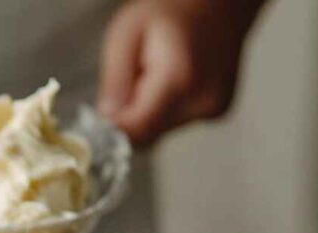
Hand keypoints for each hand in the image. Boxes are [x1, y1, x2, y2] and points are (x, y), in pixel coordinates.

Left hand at [97, 0, 263, 146]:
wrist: (218, 1)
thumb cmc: (169, 11)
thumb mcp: (126, 34)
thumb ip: (115, 80)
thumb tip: (107, 118)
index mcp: (179, 81)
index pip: (137, 132)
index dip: (113, 130)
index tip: (99, 117)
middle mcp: (202, 101)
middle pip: (147, 135)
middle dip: (131, 115)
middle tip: (135, 78)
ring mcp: (214, 109)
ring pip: (160, 131)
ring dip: (148, 110)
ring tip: (157, 73)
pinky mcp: (218, 112)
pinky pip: (176, 122)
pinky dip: (166, 107)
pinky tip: (173, 78)